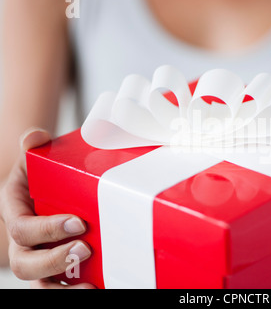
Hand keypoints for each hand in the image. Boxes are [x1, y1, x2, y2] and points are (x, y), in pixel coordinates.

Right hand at [0, 128, 94, 288]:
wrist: (45, 187)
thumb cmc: (40, 174)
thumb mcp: (35, 157)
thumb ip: (33, 146)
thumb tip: (35, 138)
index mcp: (15, 213)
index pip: (22, 229)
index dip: (46, 231)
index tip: (78, 223)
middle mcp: (24, 241)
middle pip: (25, 264)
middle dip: (54, 260)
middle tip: (85, 248)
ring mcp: (40, 256)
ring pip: (41, 283)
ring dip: (63, 288)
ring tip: (89, 287)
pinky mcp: (58, 266)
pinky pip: (61, 285)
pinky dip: (75, 289)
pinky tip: (98, 286)